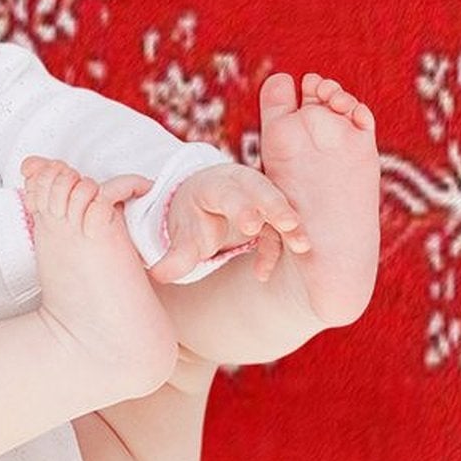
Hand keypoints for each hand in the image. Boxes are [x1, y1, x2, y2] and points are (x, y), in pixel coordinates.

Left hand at [148, 162, 309, 284]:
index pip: (229, 193)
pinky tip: (261, 274)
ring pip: (279, 206)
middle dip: (276, 207)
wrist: (203, 203)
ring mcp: (260, 196)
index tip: (251, 225)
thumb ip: (175, 256)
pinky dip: (277, 248)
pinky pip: (279, 229)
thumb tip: (158, 275)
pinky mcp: (272, 212)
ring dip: (291, 225)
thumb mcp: (182, 234)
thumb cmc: (193, 217)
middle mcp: (241, 185)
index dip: (241, 207)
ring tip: (302, 246)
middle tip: (289, 224)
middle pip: (262, 191)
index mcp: (214, 186)